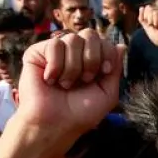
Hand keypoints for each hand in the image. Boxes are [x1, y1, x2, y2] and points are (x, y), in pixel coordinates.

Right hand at [14, 31, 122, 148]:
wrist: (55, 124)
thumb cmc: (80, 113)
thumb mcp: (107, 93)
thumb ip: (115, 69)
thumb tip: (121, 45)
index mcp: (91, 60)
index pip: (104, 41)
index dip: (107, 54)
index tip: (104, 71)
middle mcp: (74, 53)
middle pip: (89, 34)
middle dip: (91, 58)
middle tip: (85, 79)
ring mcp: (55, 52)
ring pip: (72, 39)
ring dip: (73, 66)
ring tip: (66, 84)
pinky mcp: (37, 53)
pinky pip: (55, 44)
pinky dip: (56, 65)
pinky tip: (51, 79)